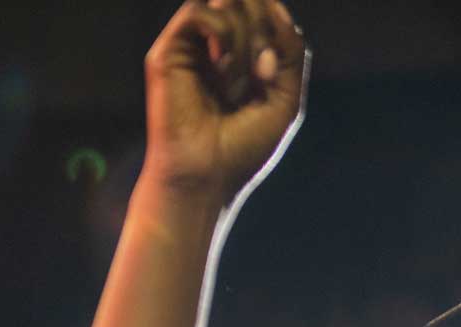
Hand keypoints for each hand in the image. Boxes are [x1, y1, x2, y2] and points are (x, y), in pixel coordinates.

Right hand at [142, 0, 307, 205]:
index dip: (279, 24)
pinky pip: (199, 13)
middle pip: (249, 4)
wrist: (208, 175)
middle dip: (264, 30)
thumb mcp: (285, 100)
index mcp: (245, 61)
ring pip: (226, 5)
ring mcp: (193, 48)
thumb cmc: (244, 148)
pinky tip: (223, 68)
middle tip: (261, 72)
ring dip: (245, 41)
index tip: (277, 66)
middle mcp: (218, 50)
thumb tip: (276, 10)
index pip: (266, 15)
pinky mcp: (170, 51)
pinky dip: (222, 35)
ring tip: (237, 82)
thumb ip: (291, 54)